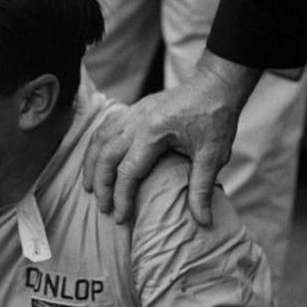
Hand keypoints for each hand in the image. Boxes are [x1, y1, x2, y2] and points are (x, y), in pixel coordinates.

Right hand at [82, 51, 261, 224]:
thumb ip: (202, 189)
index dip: (122, 197)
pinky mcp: (135, 109)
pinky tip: (97, 157)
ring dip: (92, 164)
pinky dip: (97, 144)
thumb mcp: (212, 155)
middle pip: (105, 156)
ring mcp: (133, 112)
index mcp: (153, 132)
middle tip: (103, 207)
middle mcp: (137, 121)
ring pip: (99, 139)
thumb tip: (203, 221)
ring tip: (90, 186)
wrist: (216, 85)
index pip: (127, 172)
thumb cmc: (215, 117)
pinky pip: (106, 127)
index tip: (121, 218)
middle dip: (101, 184)